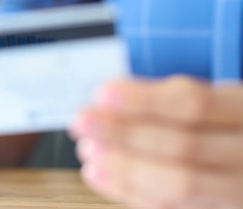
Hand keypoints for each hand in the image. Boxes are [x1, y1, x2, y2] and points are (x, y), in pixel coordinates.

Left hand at [71, 76, 242, 208]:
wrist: (240, 158)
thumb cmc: (221, 124)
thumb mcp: (211, 100)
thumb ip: (168, 98)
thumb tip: (113, 97)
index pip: (195, 105)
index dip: (144, 101)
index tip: (102, 94)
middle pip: (183, 145)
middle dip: (124, 133)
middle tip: (83, 122)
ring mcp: (236, 188)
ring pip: (179, 182)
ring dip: (123, 165)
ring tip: (88, 149)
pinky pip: (170, 207)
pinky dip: (127, 190)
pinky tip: (98, 173)